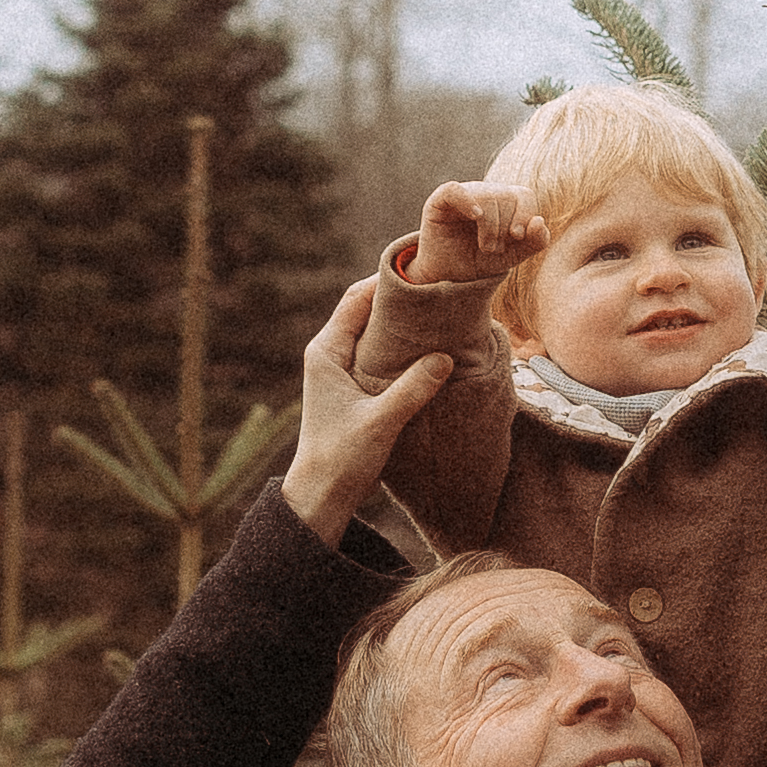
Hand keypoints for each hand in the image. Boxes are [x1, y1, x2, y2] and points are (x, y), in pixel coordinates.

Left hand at [283, 278, 458, 536]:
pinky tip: (429, 348)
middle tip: (440, 290)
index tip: (424, 271)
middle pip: (367, 308)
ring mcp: (340, 368)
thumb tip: (444, 356)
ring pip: (375, 330)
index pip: (357, 298)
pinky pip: (379, 351)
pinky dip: (402, 345)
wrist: (321, 495)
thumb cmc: (341, 458)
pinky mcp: (353, 385)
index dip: (388, 281)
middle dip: (400, 298)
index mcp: (326, 351)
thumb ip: (412, 388)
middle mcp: (329, 352)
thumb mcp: (381, 422)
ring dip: (403, 322)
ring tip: (440, 314)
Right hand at [403, 180, 548, 295]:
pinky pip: (454, 190)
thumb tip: (539, 221)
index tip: (517, 236)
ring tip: (484, 247)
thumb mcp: (513, 255)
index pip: (524, 195)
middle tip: (495, 248)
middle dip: (504, 229)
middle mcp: (485, 193)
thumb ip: (535, 242)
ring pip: (486, 197)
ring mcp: (463, 194)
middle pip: (506, 197)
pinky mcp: (440, 201)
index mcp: (504, 201)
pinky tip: (476, 217)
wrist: (449, 277)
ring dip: (490, 228)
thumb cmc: (480, 261)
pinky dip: (467, 201)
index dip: (525, 214)